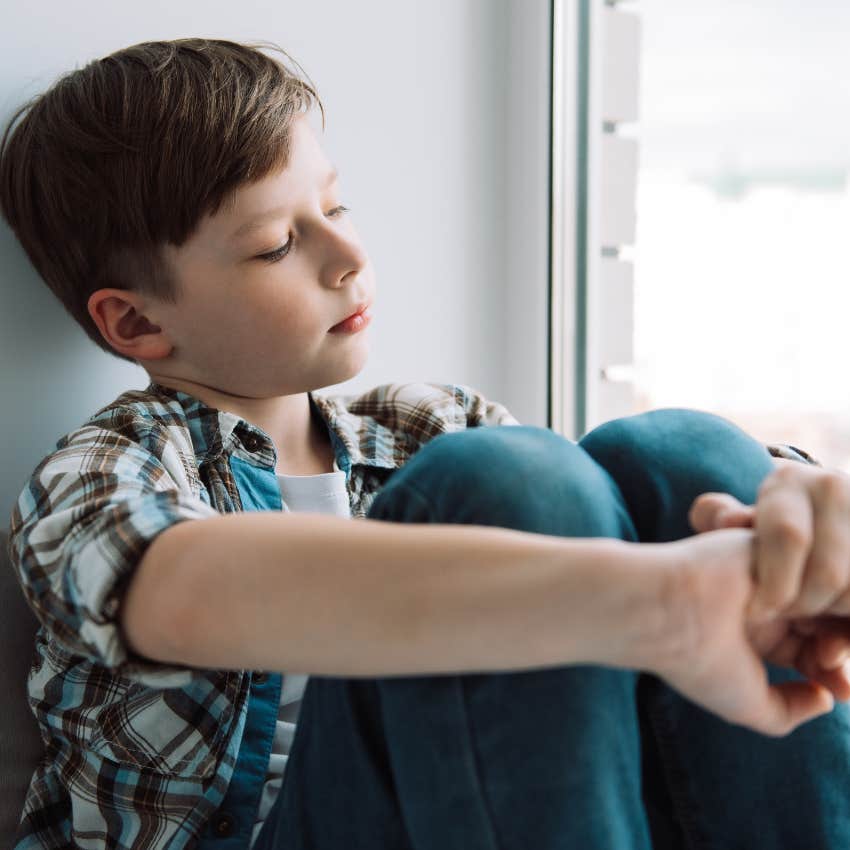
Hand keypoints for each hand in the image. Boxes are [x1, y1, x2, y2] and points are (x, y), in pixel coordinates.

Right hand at [656, 528, 841, 735]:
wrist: (663, 612)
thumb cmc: (697, 661)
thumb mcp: (748, 704)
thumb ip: (788, 709)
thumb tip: (826, 698)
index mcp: (758, 635)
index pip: (814, 649)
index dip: (834, 670)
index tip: (845, 690)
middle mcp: (766, 603)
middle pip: (825, 621)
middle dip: (840, 646)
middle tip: (835, 666)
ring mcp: (769, 574)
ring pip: (824, 592)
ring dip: (836, 618)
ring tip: (829, 644)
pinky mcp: (768, 544)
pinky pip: (813, 560)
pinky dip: (824, 584)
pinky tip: (822, 606)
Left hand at [689, 460, 849, 620]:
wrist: (808, 516)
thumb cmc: (758, 527)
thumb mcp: (732, 519)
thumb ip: (718, 517)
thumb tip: (732, 520)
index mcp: (790, 482)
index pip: (789, 536)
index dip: (773, 584)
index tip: (757, 612)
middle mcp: (834, 488)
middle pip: (829, 572)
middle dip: (803, 607)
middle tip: (784, 617)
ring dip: (832, 615)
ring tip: (808, 614)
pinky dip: (848, 620)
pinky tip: (832, 620)